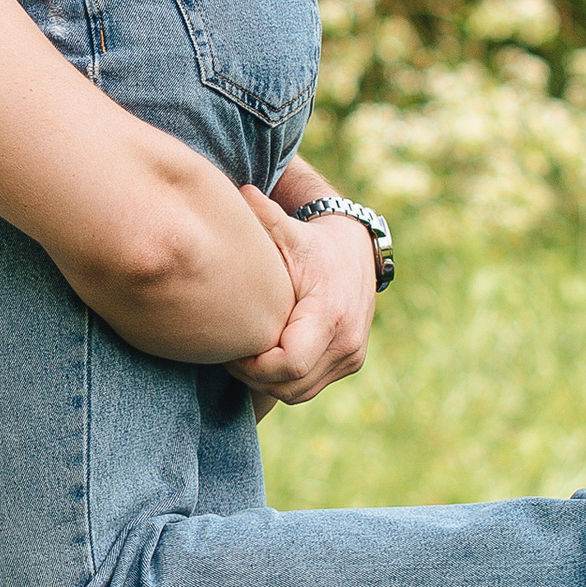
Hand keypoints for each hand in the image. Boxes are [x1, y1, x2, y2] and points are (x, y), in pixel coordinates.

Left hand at [227, 188, 377, 405]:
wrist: (356, 252)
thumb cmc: (313, 243)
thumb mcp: (290, 231)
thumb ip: (266, 217)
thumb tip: (243, 192)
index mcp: (330, 314)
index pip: (289, 364)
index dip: (254, 365)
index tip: (232, 346)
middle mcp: (347, 342)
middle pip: (290, 386)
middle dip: (254, 376)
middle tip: (229, 354)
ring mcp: (352, 356)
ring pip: (299, 393)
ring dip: (268, 383)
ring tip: (245, 356)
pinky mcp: (351, 362)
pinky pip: (310, 388)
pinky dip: (285, 382)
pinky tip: (264, 359)